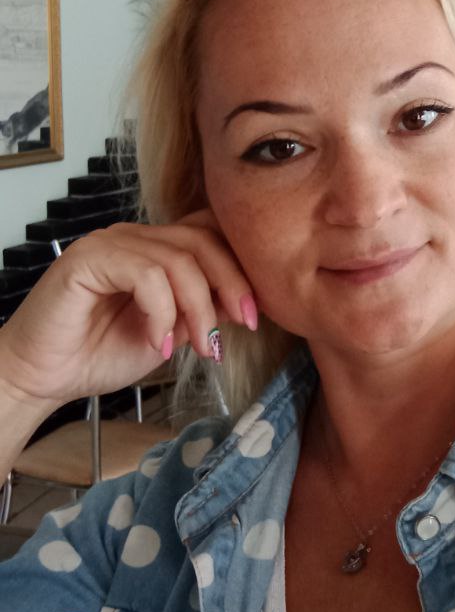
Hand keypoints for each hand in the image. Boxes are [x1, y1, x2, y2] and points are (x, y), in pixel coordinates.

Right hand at [0, 209, 256, 410]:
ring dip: (199, 306)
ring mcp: (110, 243)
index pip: (210, 233)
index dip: (240, 267)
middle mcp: (135, 237)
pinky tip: (159, 344)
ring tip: (198, 347)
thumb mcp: (170, 334)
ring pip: (178, 258)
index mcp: (155, 248)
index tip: (254, 314)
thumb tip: (243, 301)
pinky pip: (146, 274)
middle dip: (232, 284)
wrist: (42, 378)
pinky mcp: (88, 258)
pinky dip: (163, 312)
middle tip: (244, 325)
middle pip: (203, 240)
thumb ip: (202, 311)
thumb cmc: (99, 355)